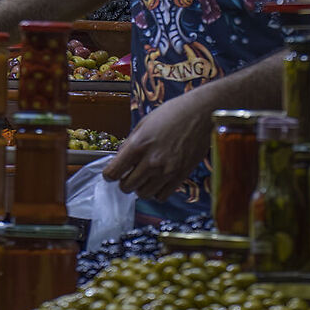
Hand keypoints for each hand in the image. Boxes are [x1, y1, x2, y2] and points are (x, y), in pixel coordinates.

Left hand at [100, 86, 214, 201]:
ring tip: (144, 177)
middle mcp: (152, 161)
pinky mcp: (181, 176)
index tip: (111, 173)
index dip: (109, 174)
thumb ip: (130, 143)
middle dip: (124, 182)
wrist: (201, 113)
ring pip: (143, 194)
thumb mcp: (144, 123)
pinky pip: (162, 196)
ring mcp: (167, 171)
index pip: (113, 173)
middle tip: (128, 174)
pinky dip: (156, 191)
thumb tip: (120, 159)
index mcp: (138, 145)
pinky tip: (158, 180)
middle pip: (127, 187)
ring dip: (140, 187)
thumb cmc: (172, 113)